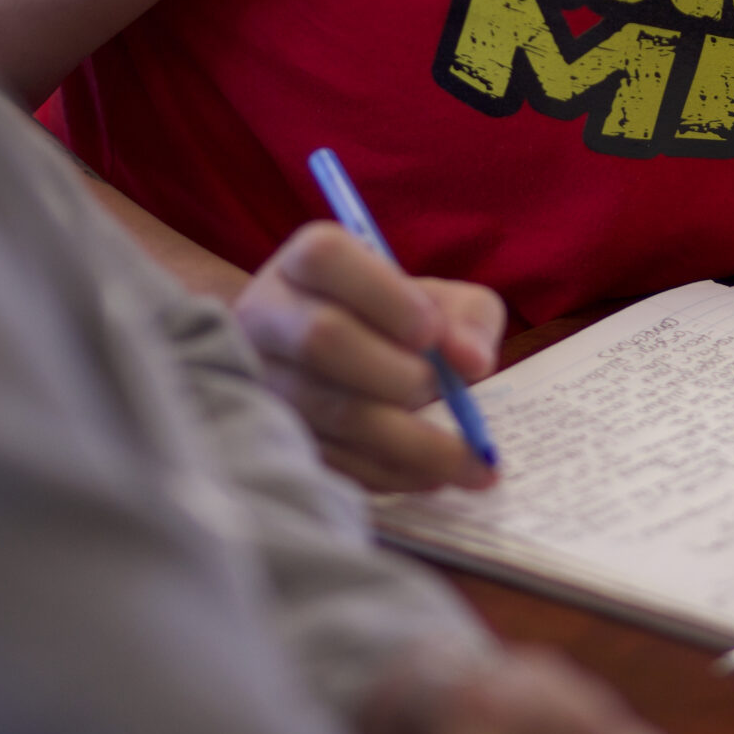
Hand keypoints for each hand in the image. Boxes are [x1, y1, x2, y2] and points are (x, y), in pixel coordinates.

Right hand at [234, 222, 505, 492]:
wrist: (339, 369)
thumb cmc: (398, 325)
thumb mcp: (442, 303)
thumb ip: (468, 320)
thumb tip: (471, 362)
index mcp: (309, 261)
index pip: (328, 257)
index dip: (384, 296)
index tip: (431, 333)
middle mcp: (268, 312)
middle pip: (322, 337)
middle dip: (398, 373)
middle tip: (441, 391)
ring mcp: (261, 378)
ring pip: (326, 409)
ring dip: (407, 438)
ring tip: (466, 457)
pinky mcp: (270, 436)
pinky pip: (330, 459)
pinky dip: (391, 473)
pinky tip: (434, 476)